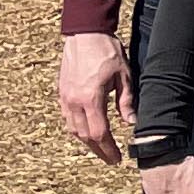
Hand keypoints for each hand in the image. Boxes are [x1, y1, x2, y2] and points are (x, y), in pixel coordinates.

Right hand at [59, 32, 133, 162]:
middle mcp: (74, 101)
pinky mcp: (62, 92)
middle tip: (111, 159)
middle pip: (84, 136)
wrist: (85, 34)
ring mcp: (65, 97)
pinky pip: (68, 118)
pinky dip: (77, 129)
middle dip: (98, 150)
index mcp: (90, 99)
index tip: (117, 159)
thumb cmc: (107, 52)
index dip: (108, 149)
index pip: (99, 133)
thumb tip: (131, 123)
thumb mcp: (124, 76)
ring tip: (101, 148)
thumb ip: (126, 102)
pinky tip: (87, 132)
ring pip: (73, 129)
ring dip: (87, 142)